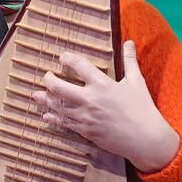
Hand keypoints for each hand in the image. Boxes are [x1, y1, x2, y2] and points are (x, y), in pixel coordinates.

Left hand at [32, 40, 179, 173]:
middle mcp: (90, 99)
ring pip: (58, 106)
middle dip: (49, 80)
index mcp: (102, 84)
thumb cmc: (142, 109)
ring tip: (37, 95)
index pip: (79, 66)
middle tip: (46, 76)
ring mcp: (86, 117)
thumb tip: (129, 42)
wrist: (145, 139)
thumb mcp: (136, 81)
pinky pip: (64, 124)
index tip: (63, 57)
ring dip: (45, 100)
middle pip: (59, 87)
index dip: (68, 59)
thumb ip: (129, 60)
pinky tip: (46, 116)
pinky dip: (53, 119)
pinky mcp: (86, 131)